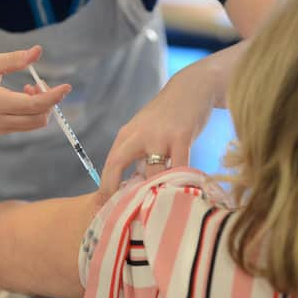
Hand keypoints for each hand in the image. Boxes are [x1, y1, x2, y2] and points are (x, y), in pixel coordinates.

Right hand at [0, 46, 70, 133]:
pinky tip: (21, 97)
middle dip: (48, 102)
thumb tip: (37, 52)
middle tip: (38, 83)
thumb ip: (13, 59)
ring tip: (29, 88)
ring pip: (33, 125)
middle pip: (38, 119)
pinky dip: (31, 113)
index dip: (53, 97)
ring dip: (40, 108)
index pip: (33, 104)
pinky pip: (24, 126)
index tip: (66, 87)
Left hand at [100, 63, 216, 198]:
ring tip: (160, 207)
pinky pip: (179, 166)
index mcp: (127, 135)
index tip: (105, 206)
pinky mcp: (181, 136)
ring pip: (153, 171)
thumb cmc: (169, 115)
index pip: (110, 163)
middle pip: (117, 163)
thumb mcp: (146, 131)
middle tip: (120, 211)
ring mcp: (160, 135)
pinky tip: (183, 190)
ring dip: (155, 190)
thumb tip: (135, 185)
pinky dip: (180, 180)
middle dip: (115, 188)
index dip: (105, 186)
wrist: (193, 87)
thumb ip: (138, 155)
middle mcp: (138, 134)